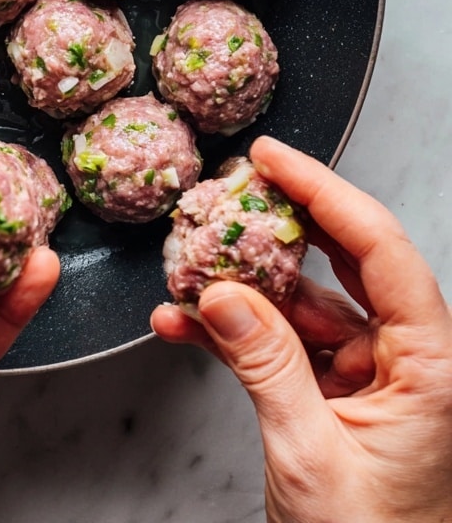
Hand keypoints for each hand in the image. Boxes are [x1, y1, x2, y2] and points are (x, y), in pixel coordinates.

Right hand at [152, 136, 451, 522]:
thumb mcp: (312, 455)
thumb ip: (265, 365)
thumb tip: (223, 293)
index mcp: (432, 367)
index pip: (381, 249)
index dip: (326, 192)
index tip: (274, 159)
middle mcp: (408, 362)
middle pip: (345, 262)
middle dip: (282, 224)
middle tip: (233, 189)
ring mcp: (369, 378)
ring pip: (303, 303)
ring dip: (242, 287)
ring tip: (187, 268)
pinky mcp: (333, 398)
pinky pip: (281, 346)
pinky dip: (232, 333)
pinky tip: (186, 321)